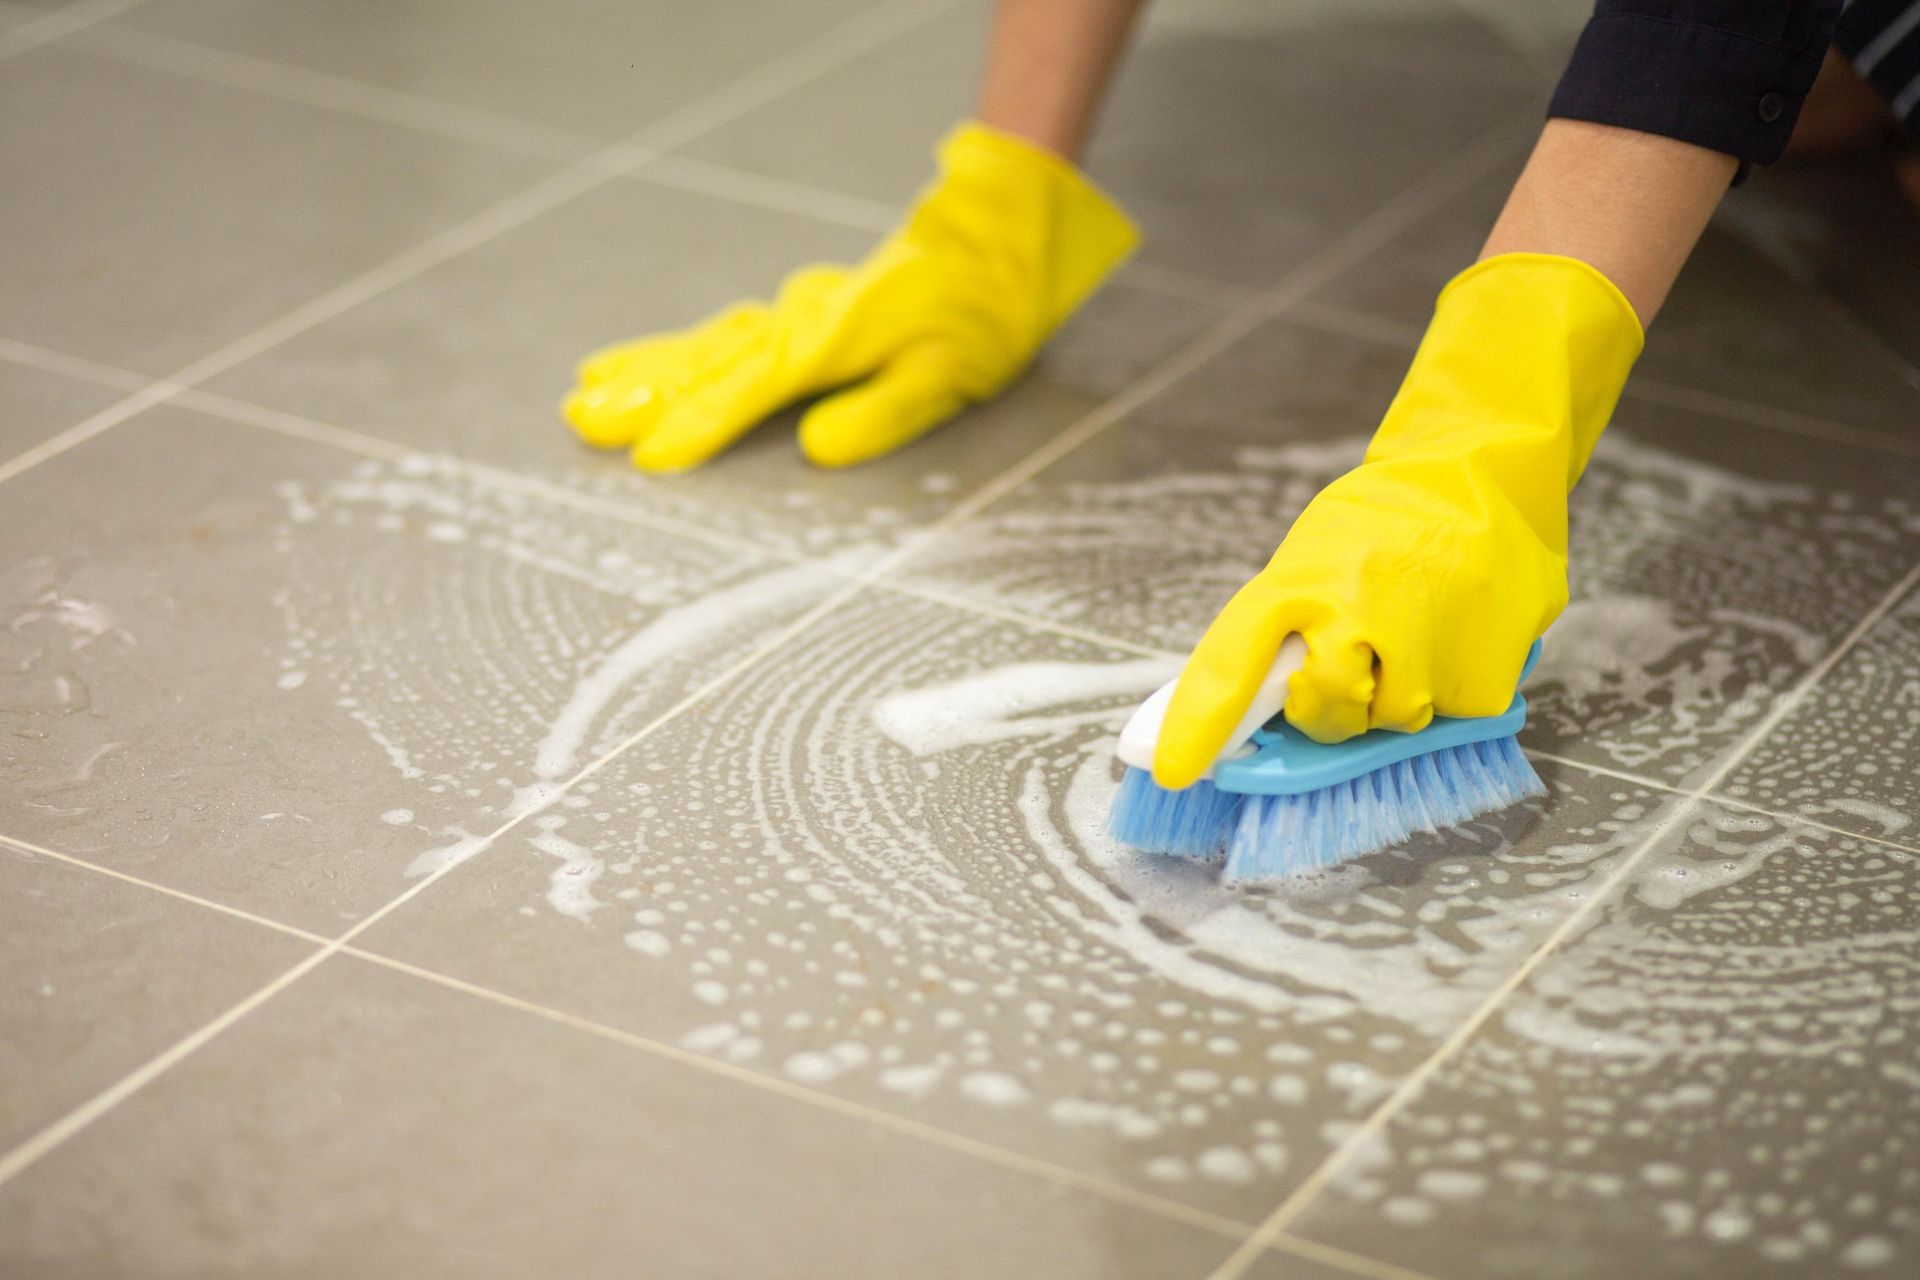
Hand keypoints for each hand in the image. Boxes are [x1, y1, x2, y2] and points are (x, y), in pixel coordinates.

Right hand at [562, 121, 1137, 471]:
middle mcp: (801, 321)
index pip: (753, 388)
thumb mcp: (948, 376)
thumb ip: (882, 413)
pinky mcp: (798, 312)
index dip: (701, 423)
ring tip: (586, 391)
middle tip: (580, 419)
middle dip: (643, 392)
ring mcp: (795, 312)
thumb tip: (817, 449)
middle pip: (708, 359)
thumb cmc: (979, 317)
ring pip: (706, 343)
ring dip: (646, 369)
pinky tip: (643, 364)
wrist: (991, 242)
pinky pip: (723, 333)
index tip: (651, 455)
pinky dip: (677, 350)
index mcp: (833, 340)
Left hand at [1151, 254, 1643, 789]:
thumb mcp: (1315, 556)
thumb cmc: (1386, 525)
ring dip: (1398, 694)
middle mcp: (1353, 613)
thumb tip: (1252, 707)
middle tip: (1354, 665)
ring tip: (1418, 630)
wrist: (1485, 477)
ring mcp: (1422, 645)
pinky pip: (1453, 717)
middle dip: (1330, 710)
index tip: (1171, 771)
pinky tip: (1458, 636)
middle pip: (1322, 712)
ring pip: (1390, 722)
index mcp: (1298, 581)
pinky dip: (1453, 688)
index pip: (1230, 662)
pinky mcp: (1482, 677)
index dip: (1199, 723)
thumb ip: (1286, 626)